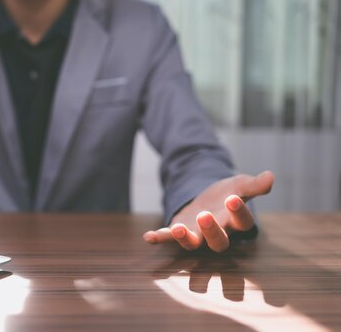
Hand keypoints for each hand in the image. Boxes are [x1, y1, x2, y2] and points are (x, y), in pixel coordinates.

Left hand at [143, 170, 273, 251]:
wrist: (209, 199)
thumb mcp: (240, 185)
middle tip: (206, 216)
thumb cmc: (229, 195)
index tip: (233, 198)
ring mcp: (197, 234)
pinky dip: (160, 238)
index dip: (239, 212)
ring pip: (194, 244)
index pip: (243, 222)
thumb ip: (254, 184)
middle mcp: (218, 233)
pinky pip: (169, 238)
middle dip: (212, 231)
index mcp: (236, 222)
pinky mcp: (179, 231)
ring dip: (185, 238)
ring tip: (179, 228)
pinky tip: (148, 236)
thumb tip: (271, 175)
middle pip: (219, 241)